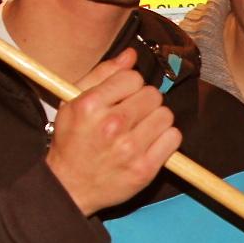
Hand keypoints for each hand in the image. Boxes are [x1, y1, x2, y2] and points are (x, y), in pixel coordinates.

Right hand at [44, 53, 181, 215]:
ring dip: (156, 120)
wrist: (69, 186)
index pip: (133, 78)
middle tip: (132, 115)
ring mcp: (130, 148)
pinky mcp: (145, 168)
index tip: (122, 98)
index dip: (130, 86)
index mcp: (91, 105)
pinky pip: (173, 138)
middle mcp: (111, 125)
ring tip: (140, 130)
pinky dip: (165, 139)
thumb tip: (131, 55)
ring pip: (166, 115)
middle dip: (144, 102)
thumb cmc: (71, 142)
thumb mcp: (73, 101)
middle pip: (153, 95)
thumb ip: (102, 74)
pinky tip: (149, 143)